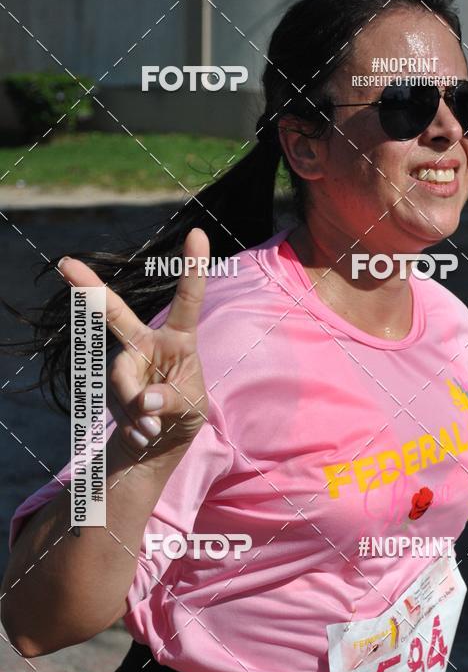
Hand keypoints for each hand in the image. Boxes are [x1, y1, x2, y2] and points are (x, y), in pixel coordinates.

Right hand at [59, 227, 208, 455]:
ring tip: (153, 430)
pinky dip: (133, 428)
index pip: (187, 300)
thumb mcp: (190, 408)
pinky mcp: (111, 387)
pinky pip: (117, 407)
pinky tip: (145, 436)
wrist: (163, 438)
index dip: (192, 268)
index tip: (199, 232)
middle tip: (66, 264)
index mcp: (178, 338)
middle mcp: (146, 344)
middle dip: (89, 287)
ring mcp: (125, 364)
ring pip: (119, 380)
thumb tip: (144, 404)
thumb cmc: (185, 411)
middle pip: (115, 314)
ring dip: (136, 411)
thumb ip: (171, 402)